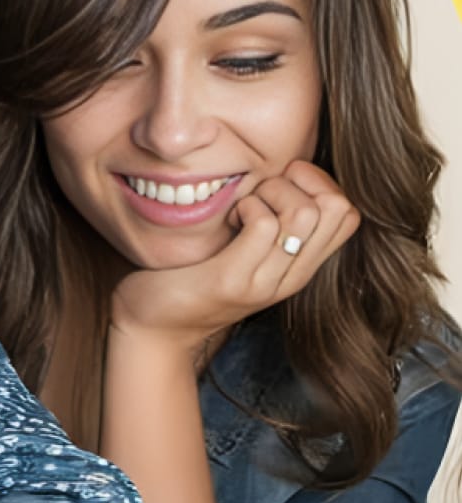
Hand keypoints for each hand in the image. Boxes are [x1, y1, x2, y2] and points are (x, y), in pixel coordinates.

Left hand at [112, 160, 359, 359]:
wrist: (153, 328)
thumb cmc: (192, 276)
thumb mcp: (244, 251)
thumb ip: (270, 225)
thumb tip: (286, 173)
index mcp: (299, 267)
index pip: (348, 214)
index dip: (321, 183)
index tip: (281, 184)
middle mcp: (291, 277)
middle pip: (337, 208)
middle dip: (299, 181)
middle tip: (261, 191)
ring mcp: (264, 283)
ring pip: (303, 213)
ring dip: (270, 192)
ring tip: (243, 206)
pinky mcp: (233, 281)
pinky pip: (263, 225)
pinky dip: (247, 206)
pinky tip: (228, 219)